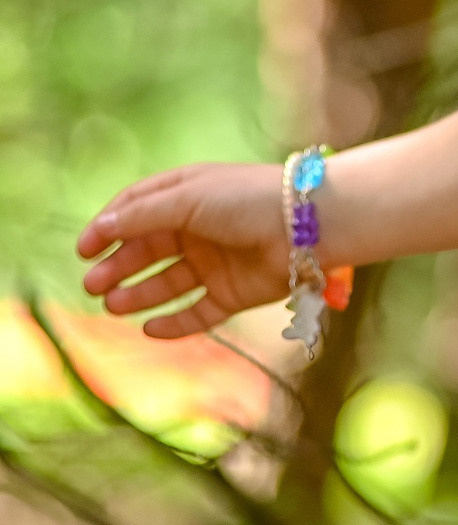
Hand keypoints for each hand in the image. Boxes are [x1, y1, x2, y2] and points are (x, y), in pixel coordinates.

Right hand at [74, 163, 289, 338]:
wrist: (307, 225)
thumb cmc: (245, 200)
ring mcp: (217, 262)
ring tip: (113, 305)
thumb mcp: (187, 198)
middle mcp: (200, 229)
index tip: (84, 249)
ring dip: (138, 295)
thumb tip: (100, 228)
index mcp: (187, 196)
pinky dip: (174, 323)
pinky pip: (198, 313)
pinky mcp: (235, 293)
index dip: (108, 229)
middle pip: (147, 251)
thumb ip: (141, 215)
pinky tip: (149, 328)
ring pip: (167, 284)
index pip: (136, 212)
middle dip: (117, 267)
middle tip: (93, 285)